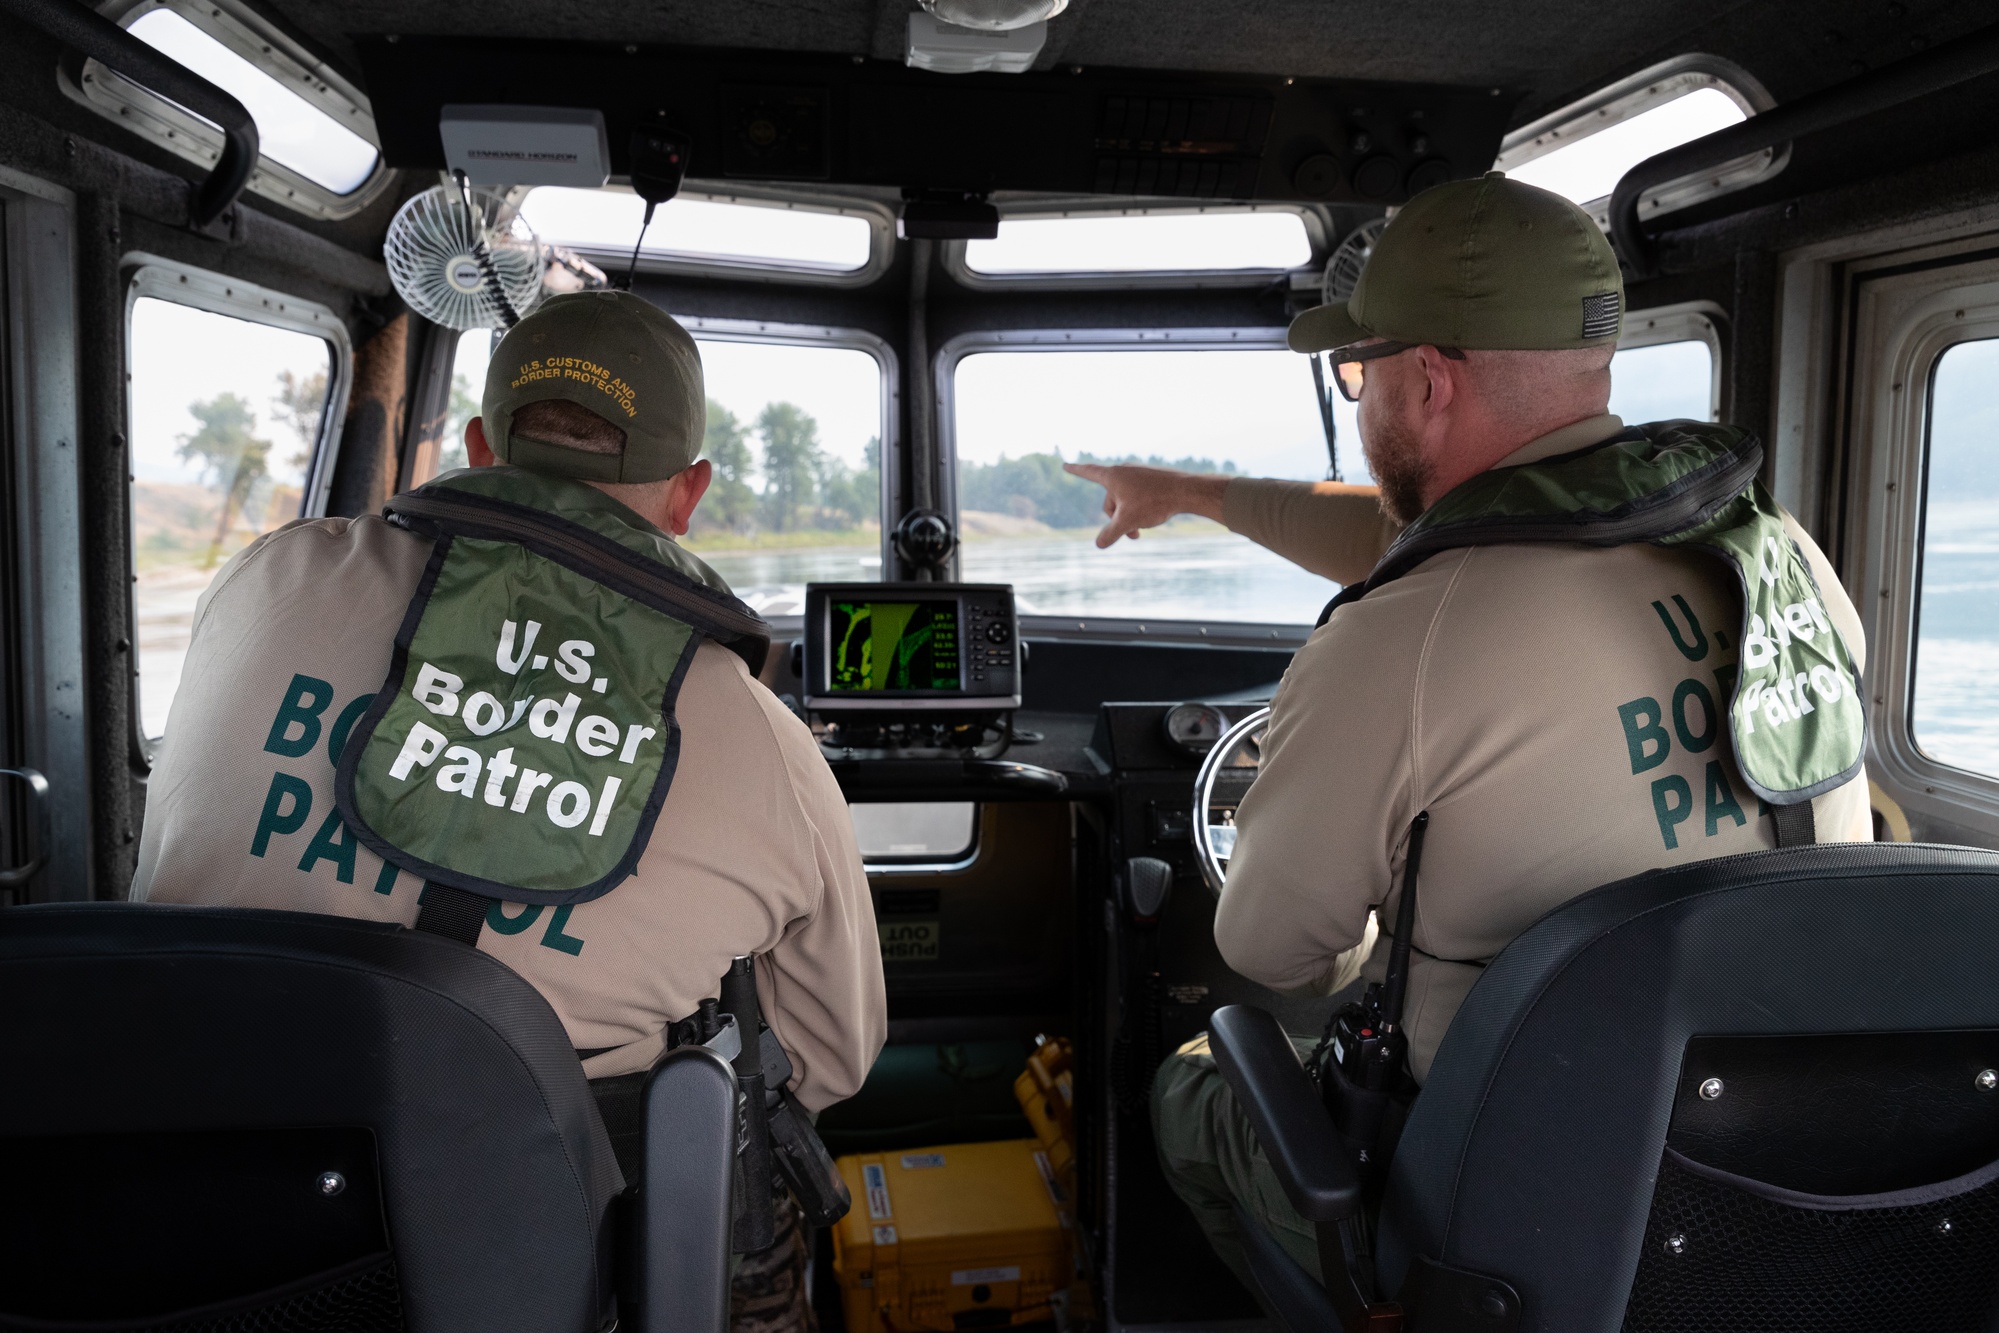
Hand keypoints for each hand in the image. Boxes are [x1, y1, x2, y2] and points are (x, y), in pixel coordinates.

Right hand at [1063, 463, 1229, 548]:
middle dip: (1117, 519)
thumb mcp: (1127, 522)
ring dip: (1130, 517)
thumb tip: (1099, 544)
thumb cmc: (1154, 503)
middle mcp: (1125, 470)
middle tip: (1133, 535)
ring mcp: (1140, 474)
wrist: (1187, 491)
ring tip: (1143, 529)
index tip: (1065, 465)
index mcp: (1113, 476)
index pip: (1088, 472)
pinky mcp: (1153, 479)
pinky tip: (1155, 515)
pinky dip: (1141, 510)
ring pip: (1126, 501)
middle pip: (1110, 500)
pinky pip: (1139, 497)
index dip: (1076, 471)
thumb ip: (1110, 534)